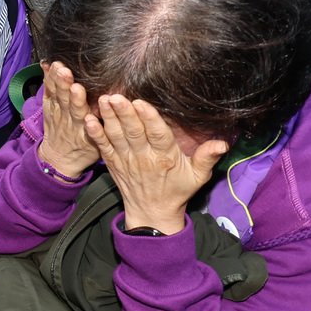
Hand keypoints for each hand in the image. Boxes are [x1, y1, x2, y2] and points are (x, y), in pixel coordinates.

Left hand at [37, 61, 100, 176]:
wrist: (60, 159)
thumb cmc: (84, 149)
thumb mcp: (97, 144)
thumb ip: (104, 126)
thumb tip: (114, 103)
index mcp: (82, 128)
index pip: (80, 112)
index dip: (78, 100)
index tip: (78, 88)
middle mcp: (68, 119)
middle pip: (66, 100)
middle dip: (65, 85)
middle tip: (64, 71)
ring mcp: (57, 113)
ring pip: (56, 95)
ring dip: (56, 80)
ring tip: (57, 66)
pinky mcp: (49, 108)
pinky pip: (47, 92)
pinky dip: (46, 79)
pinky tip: (46, 65)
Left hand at [85, 94, 227, 234]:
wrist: (151, 214)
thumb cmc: (177, 191)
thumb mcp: (197, 177)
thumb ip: (207, 158)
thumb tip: (222, 144)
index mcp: (165, 158)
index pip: (157, 135)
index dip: (149, 119)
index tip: (141, 103)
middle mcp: (144, 158)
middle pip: (133, 133)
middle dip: (124, 113)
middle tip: (117, 96)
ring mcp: (126, 160)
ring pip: (116, 136)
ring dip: (109, 118)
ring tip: (104, 100)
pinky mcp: (113, 164)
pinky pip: (103, 147)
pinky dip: (96, 134)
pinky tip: (89, 121)